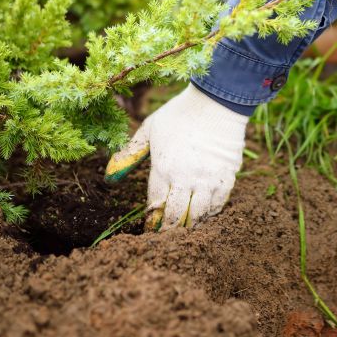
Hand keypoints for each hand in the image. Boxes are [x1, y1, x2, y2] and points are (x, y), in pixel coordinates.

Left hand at [105, 84, 247, 230]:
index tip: (150, 228)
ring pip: (198, 215)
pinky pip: (219, 204)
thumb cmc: (180, 114)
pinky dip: (210, 212)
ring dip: (190, 224)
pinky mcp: (227, 177)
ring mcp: (208, 179)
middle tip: (166, 234)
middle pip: (176, 216)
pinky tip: (204, 212)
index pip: (155, 206)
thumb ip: (130, 154)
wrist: (217, 102)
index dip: (151, 221)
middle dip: (169, 229)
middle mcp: (186, 178)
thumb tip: (109, 178)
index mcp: (163, 168)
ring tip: (185, 226)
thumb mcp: (150, 130)